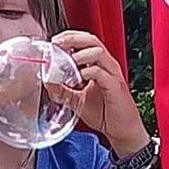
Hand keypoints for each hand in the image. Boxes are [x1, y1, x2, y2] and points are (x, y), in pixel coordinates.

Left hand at [50, 30, 148, 157]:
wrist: (122, 131)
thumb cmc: (105, 114)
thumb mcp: (77, 100)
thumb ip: (62, 90)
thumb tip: (46, 80)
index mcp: (99, 66)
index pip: (85, 41)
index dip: (69, 38)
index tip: (54, 42)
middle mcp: (107, 66)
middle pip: (91, 40)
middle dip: (71, 39)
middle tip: (56, 44)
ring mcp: (113, 75)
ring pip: (97, 52)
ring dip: (78, 54)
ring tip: (65, 63)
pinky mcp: (115, 87)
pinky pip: (100, 73)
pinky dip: (86, 72)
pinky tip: (76, 78)